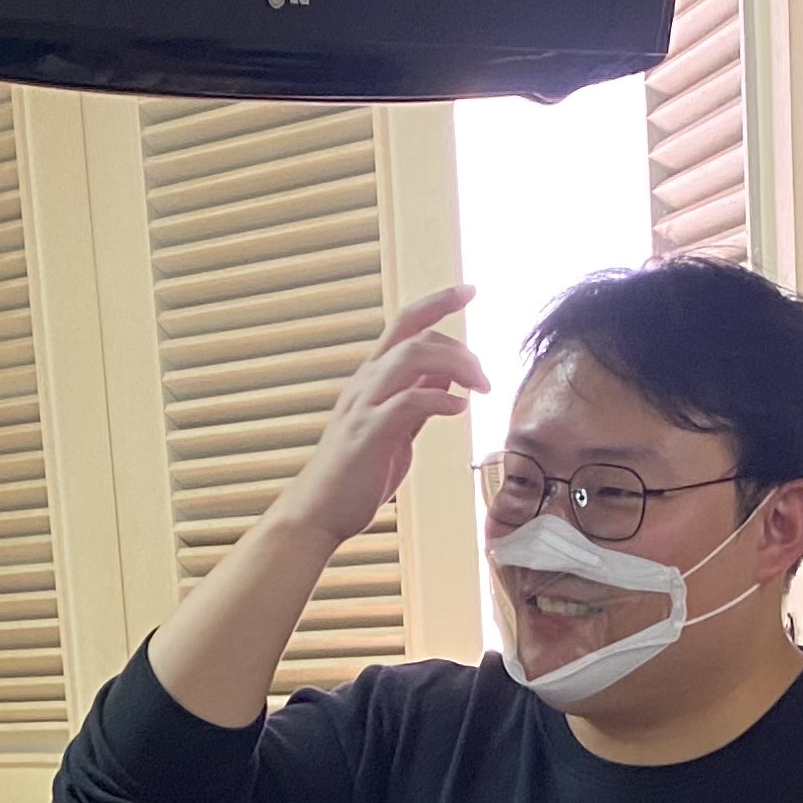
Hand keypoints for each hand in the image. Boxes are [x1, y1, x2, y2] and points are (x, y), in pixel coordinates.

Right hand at [274, 283, 486, 550]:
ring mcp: (364, 406)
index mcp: (371, 379)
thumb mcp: (395, 430)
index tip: (469, 290)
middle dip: (459, 346)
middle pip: (414, 335)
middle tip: (485, 377)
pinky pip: (409, 402)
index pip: (405, 325)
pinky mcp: (369, 434)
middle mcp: (365, 383)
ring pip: (411, 357)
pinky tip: (458, 410)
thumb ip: (417, 401)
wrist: (317, 513)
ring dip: (455, 365)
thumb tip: (447, 379)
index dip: (438, 303)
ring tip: (479, 387)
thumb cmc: (356, 476)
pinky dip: (439, 400)